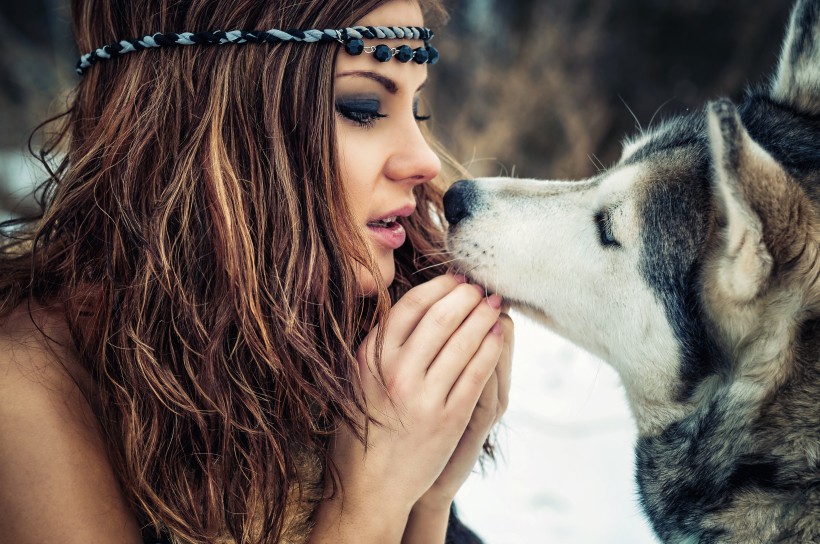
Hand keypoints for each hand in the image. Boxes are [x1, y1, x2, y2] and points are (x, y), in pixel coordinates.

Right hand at [310, 274, 503, 542]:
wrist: (369, 487)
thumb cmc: (362, 430)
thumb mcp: (355, 380)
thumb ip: (378, 346)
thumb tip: (410, 305)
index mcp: (370, 358)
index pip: (409, 306)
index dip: (438, 286)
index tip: (455, 278)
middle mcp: (395, 373)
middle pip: (440, 317)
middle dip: (466, 295)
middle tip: (481, 286)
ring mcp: (423, 396)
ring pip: (462, 341)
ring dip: (484, 315)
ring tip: (494, 304)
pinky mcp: (448, 419)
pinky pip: (476, 373)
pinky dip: (491, 347)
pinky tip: (499, 334)